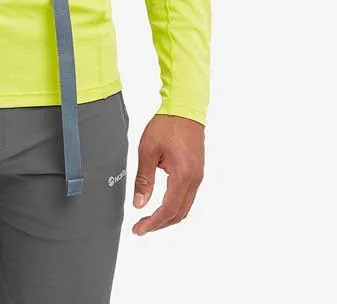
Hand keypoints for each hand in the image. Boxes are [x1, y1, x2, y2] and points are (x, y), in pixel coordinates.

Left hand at [131, 113, 204, 235]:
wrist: (185, 108)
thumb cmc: (167, 125)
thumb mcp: (148, 150)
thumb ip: (144, 179)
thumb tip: (139, 204)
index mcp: (183, 176)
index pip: (168, 210)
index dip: (153, 223)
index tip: (139, 229)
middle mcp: (194, 180)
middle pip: (179, 214)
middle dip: (160, 224)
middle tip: (141, 227)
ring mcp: (198, 176)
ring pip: (184, 207)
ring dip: (168, 216)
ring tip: (149, 219)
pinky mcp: (197, 172)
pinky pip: (187, 197)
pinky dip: (174, 206)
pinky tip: (162, 204)